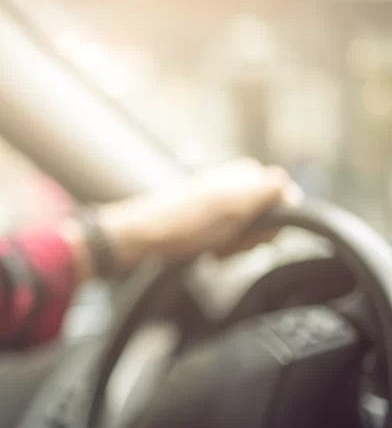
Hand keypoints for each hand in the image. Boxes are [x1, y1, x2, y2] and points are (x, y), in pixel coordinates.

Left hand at [65, 159, 302, 280]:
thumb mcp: (231, 207)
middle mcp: (232, 184)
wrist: (137, 240)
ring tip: (215, 249)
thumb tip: (291, 190)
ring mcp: (217, 204)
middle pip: (267, 216)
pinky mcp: (203, 222)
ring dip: (237, 244)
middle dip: (254, 234)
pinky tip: (208, 253)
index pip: (284, 198)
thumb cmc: (181, 225)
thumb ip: (267, 193)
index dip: (274, 220)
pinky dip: (222, 249)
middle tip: (230, 243)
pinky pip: (228, 240)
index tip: (256, 232)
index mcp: (243, 174)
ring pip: (248, 231)